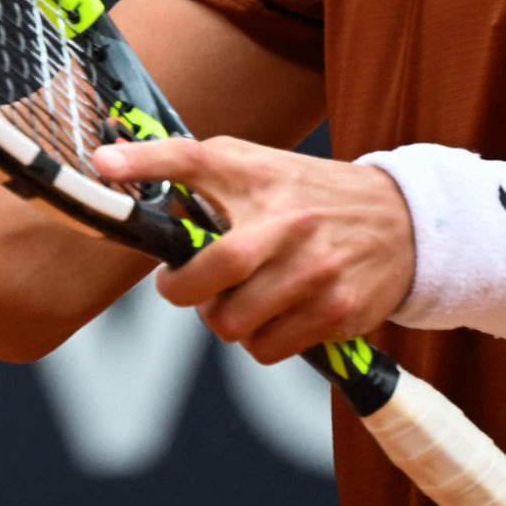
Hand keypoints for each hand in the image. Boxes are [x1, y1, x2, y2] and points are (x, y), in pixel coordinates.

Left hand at [90, 136, 415, 365]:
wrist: (402, 222)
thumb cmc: (307, 193)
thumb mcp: (254, 165)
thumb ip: (195, 172)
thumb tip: (116, 171)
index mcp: (256, 175)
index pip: (193, 157)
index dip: (145, 161)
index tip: (103, 163)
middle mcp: (286, 220)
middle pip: (211, 271)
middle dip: (180, 290)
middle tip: (183, 286)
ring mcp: (314, 269)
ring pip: (232, 323)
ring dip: (223, 320)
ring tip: (239, 298)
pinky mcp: (337, 311)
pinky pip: (267, 349)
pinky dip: (259, 340)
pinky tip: (274, 313)